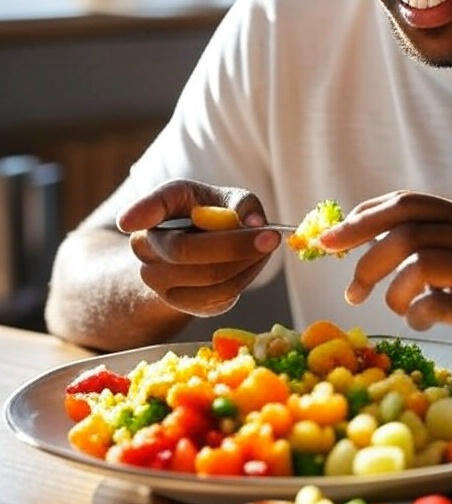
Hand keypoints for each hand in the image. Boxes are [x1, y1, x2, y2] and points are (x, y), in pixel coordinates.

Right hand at [116, 179, 280, 316]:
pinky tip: (250, 265)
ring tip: (264, 247)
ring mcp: (157, 279)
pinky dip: (243, 279)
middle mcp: (146, 246)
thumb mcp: (224, 199)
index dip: (142, 211)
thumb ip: (240, 202)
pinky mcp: (181, 303)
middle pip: (183, 250)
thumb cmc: (210, 219)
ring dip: (246, 262)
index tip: (129, 222)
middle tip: (271, 236)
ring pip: (207, 277)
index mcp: (154, 211)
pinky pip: (217, 296)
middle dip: (234, 244)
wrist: (191, 256)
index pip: (147, 207)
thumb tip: (255, 221)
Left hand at [319, 190, 451, 366]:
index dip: (363, 218)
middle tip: (351, 289)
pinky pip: (439, 304)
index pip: (408, 203)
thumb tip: (362, 235)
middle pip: (407, 229)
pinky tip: (418, 322)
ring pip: (420, 262)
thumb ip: (430, 241)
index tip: (332, 241)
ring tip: (392, 308)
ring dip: (391, 289)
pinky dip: (416, 313)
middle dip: (366, 257)